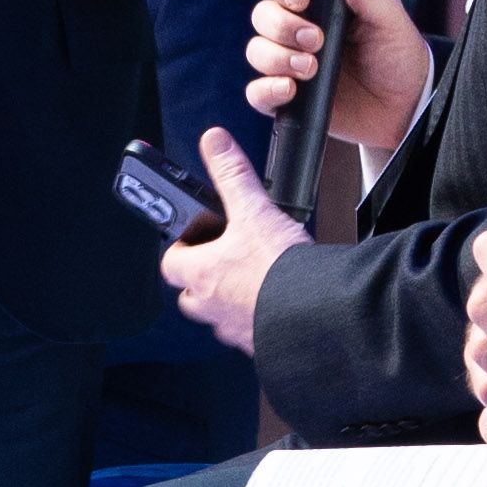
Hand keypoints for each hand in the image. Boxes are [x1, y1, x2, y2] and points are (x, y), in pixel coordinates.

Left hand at [157, 128, 306, 358]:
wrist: (316, 313)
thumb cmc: (279, 271)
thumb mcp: (254, 210)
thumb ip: (232, 174)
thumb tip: (215, 143)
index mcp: (201, 274)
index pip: (170, 262)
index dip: (179, 248)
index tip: (191, 238)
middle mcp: (211, 306)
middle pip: (190, 294)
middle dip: (202, 279)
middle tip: (222, 260)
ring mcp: (234, 329)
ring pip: (219, 315)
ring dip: (229, 300)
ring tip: (253, 281)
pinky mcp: (259, 343)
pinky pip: (248, 332)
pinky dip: (257, 318)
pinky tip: (276, 303)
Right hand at [246, 0, 431, 159]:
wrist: (405, 105)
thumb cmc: (397, 54)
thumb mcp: (387, 15)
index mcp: (318, 1)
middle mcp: (297, 28)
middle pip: (262, 15)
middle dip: (283, 26)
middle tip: (316, 40)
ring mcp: (289, 62)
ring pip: (256, 51)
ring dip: (278, 58)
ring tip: (311, 68)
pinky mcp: (287, 97)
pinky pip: (257, 92)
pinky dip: (266, 89)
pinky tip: (290, 89)